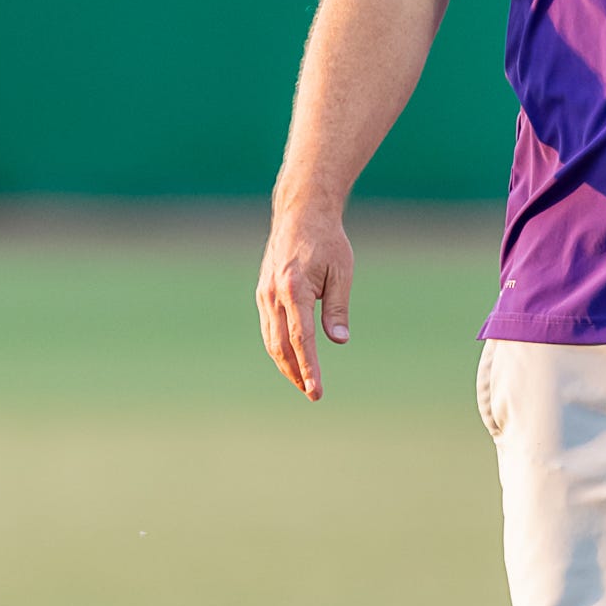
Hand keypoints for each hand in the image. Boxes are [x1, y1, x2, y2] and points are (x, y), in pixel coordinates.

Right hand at [256, 207, 353, 400]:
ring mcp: (264, 294)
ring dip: (285, 364)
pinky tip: (291, 358)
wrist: (301, 212)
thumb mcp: (342, 271)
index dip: (309, 368)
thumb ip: (338, 308)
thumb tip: (339, 341)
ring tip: (303, 382)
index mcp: (294, 288)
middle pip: (281, 346)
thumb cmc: (327, 240)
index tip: (316, 391)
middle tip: (313, 393)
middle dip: (296, 373)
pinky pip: (268, 328)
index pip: (302, 339)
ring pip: (271, 340)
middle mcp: (273, 294)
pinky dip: (278, 347)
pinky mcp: (263, 293)